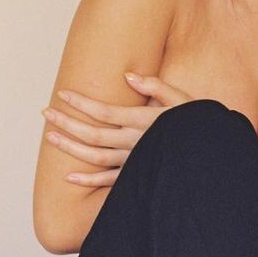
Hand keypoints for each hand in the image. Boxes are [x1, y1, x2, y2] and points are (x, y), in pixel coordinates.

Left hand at [41, 72, 192, 186]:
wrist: (211, 158)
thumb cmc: (199, 124)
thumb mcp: (183, 99)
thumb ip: (157, 87)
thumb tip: (129, 75)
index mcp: (144, 121)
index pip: (105, 111)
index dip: (82, 103)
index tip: (62, 94)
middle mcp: (136, 142)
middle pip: (93, 134)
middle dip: (68, 123)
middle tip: (45, 112)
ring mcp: (134, 162)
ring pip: (96, 157)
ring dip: (71, 148)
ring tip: (50, 136)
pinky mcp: (137, 177)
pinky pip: (109, 181)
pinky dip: (88, 181)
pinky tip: (69, 177)